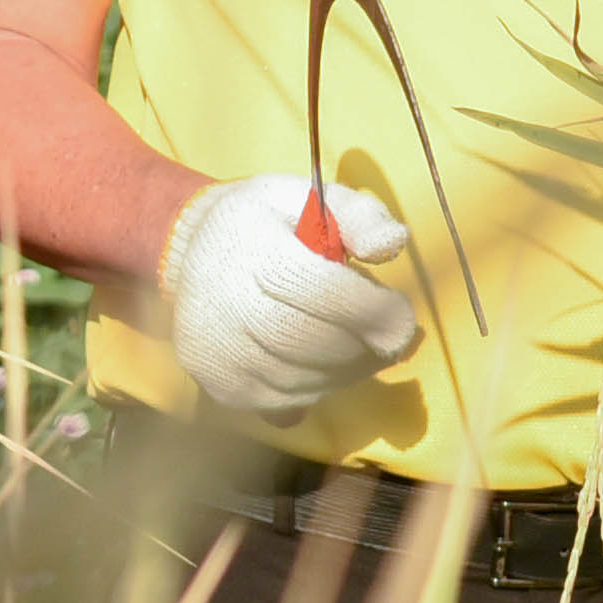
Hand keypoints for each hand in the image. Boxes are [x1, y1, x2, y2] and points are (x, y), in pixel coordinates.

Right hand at [155, 173, 416, 420]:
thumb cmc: (270, 224)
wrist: (198, 253)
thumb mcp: (314, 198)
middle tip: (390, 335)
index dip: (369, 310)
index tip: (403, 316)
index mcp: (249, 245)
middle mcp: (222, 303)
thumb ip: (360, 216)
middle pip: (311, 342)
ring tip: (359, 344)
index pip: (316, 290)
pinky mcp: (219, 387)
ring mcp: (216, 352)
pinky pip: (286, 404)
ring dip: (349, 370)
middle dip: (365, 345)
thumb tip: (390, 246)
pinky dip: (319, 387)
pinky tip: (324, 360)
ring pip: (303, 379)